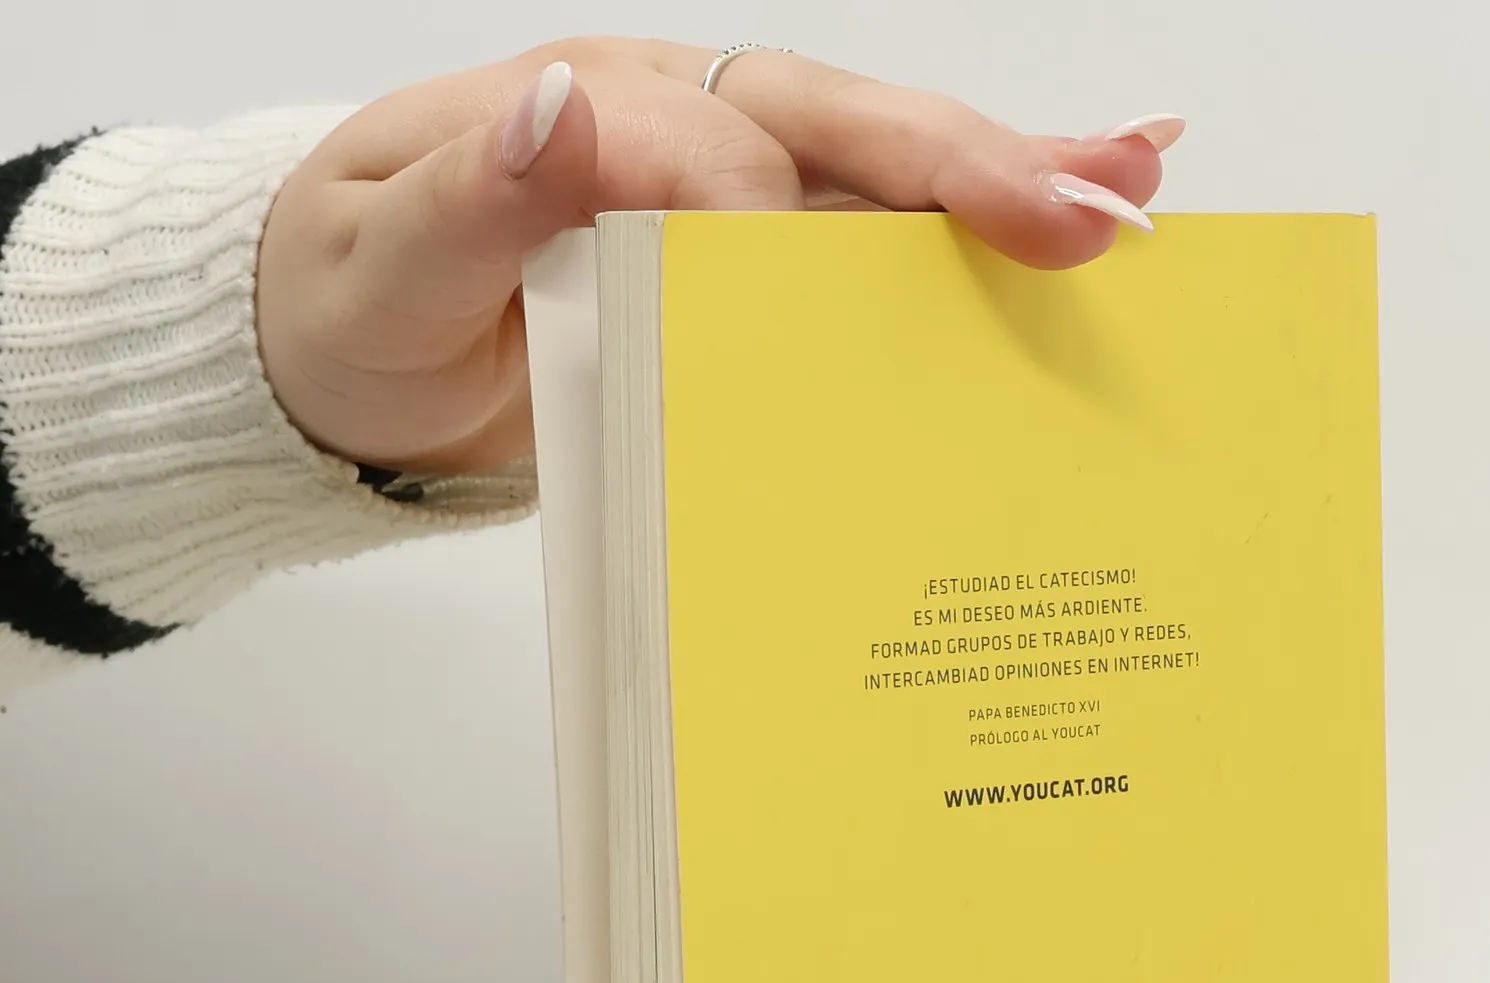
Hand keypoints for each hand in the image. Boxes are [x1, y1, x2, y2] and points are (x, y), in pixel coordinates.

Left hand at [256, 41, 1180, 474]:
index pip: (708, 136)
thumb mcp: (379, 263)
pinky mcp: (757, 262)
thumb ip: (468, 200)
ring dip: (1015, 176)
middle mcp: (681, 131)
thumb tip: (562, 108)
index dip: (775, 197)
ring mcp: (730, 192)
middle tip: (1087, 212)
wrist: (346, 359)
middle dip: (967, 167)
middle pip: (845, 127)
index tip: (820, 265)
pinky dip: (982, 214)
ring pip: (889, 168)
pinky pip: (877, 229)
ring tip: (1135, 188)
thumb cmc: (352, 308)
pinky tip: (1084, 197)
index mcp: (588, 113)